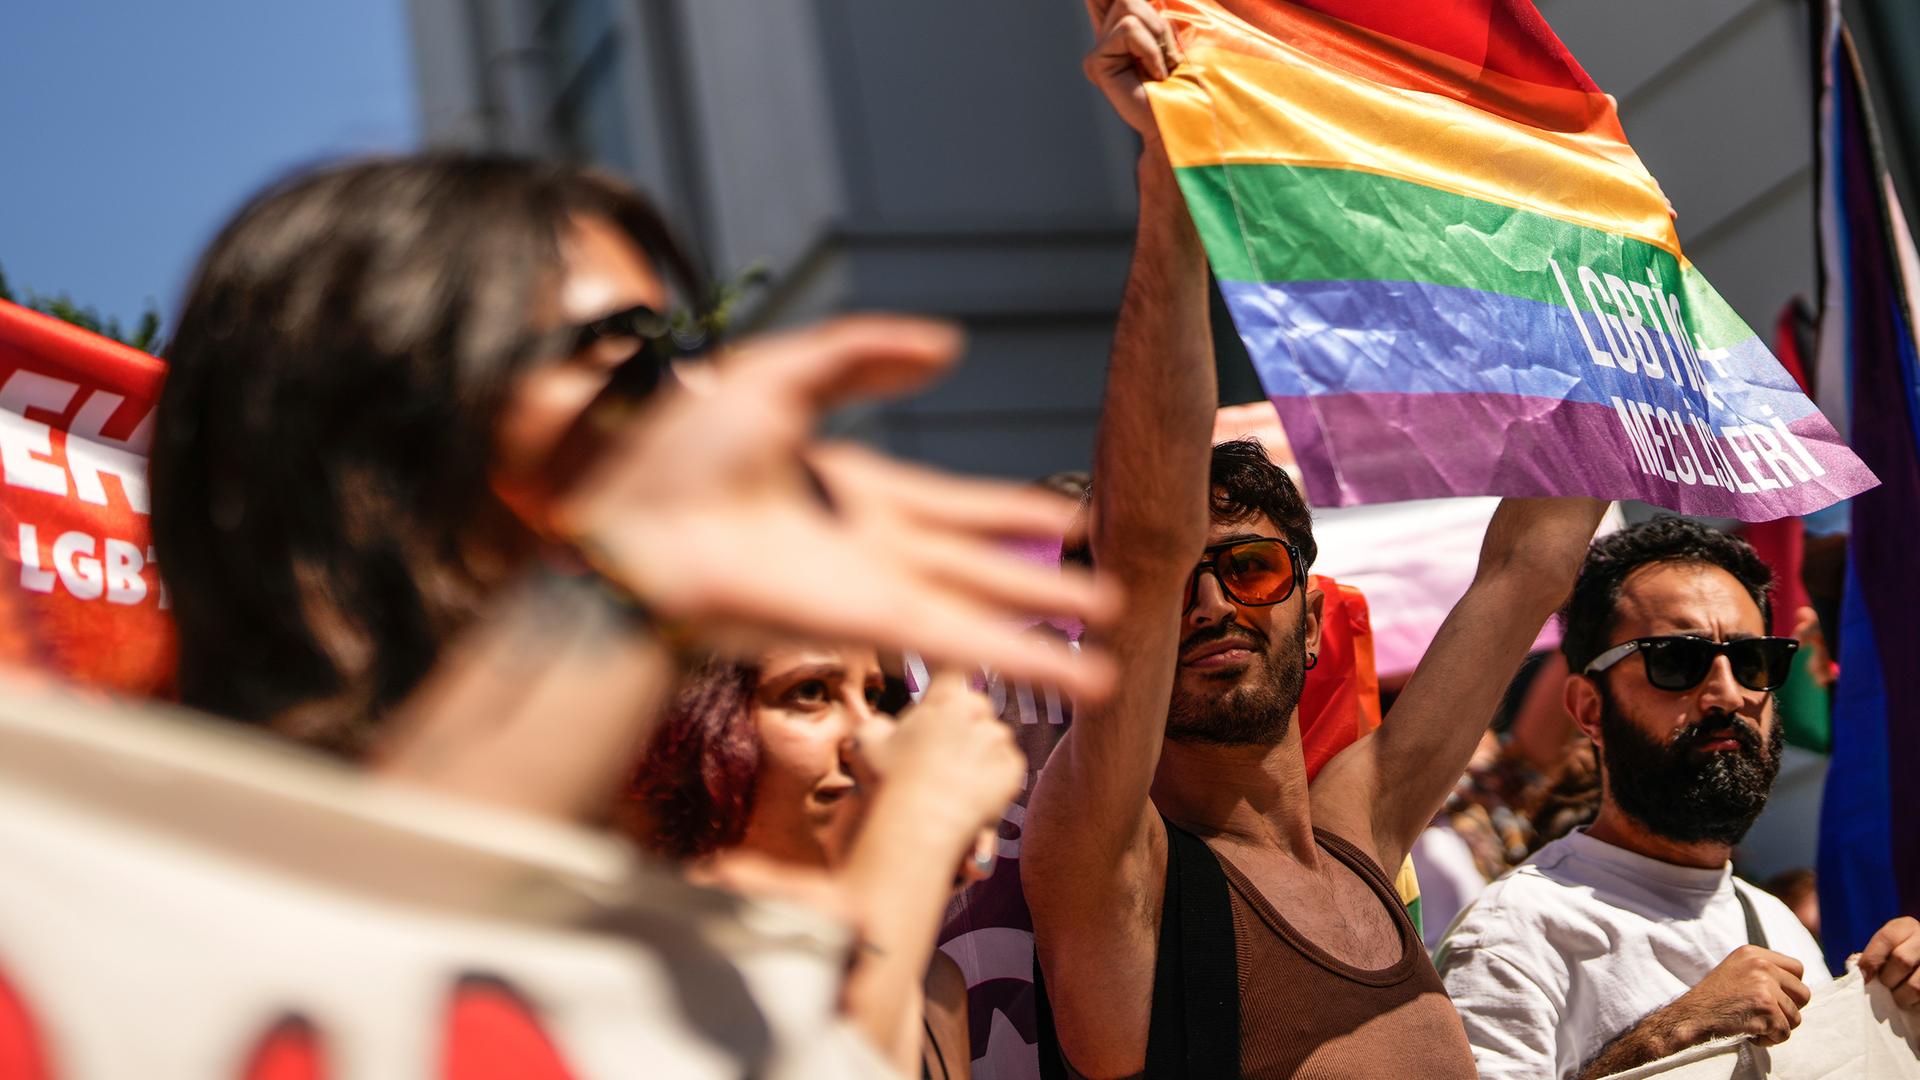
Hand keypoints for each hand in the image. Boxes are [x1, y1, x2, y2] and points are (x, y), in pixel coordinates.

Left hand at [552, 316, 1117, 701]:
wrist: (636, 527)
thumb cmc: (683, 456)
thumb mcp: (778, 375)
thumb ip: (862, 353)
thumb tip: (949, 346)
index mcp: (851, 492)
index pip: (950, 507)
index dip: (1007, 513)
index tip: (1065, 521)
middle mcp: (873, 551)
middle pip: (978, 568)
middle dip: (1041, 582)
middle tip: (1109, 594)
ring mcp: (877, 591)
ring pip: (983, 617)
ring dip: (1047, 638)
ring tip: (1112, 661)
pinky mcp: (875, 625)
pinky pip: (966, 644)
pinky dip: (1026, 659)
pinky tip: (1081, 676)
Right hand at [849, 671, 1024, 841]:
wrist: (922, 825)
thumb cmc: (890, 781)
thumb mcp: (865, 744)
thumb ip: (877, 724)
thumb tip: (885, 725)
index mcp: (944, 699)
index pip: (954, 667)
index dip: (953, 668)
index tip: (955, 664)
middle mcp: (977, 711)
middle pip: (974, 707)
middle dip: (962, 723)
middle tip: (939, 753)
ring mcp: (999, 739)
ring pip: (991, 738)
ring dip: (978, 753)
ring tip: (952, 783)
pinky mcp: (1014, 768)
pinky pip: (1006, 766)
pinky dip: (992, 778)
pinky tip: (969, 795)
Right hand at [1083, 0, 1182, 139]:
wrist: (1186, 122)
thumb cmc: (1188, 84)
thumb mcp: (1174, 34)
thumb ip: (1153, 13)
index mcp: (1125, 27)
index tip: (1135, 29)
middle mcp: (1106, 35)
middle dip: (1159, 22)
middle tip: (1169, 58)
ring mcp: (1098, 50)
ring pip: (1130, 9)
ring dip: (1158, 36)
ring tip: (1162, 69)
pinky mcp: (1094, 63)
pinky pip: (1128, 30)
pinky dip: (1150, 50)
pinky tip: (1152, 77)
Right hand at [1666, 945, 1811, 1047]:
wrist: (1690, 1017)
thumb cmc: (1712, 999)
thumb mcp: (1736, 971)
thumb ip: (1764, 971)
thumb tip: (1797, 986)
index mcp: (1753, 953)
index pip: (1797, 969)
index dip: (1791, 988)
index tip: (1774, 998)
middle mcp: (1761, 966)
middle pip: (1803, 994)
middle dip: (1789, 1010)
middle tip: (1766, 1015)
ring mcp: (1764, 987)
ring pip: (1796, 1017)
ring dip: (1777, 1027)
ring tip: (1754, 1024)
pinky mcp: (1766, 1009)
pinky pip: (1784, 1033)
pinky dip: (1769, 1040)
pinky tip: (1750, 1034)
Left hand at [1860, 915, 1919, 1009]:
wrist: (1917, 960)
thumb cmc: (1895, 958)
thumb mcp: (1885, 948)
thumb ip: (1873, 956)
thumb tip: (1861, 974)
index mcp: (1906, 926)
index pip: (1886, 938)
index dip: (1871, 959)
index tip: (1864, 977)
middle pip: (1902, 960)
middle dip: (1888, 978)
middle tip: (1885, 985)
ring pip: (1915, 985)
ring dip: (1901, 996)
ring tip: (1898, 994)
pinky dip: (1913, 1004)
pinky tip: (1911, 1000)